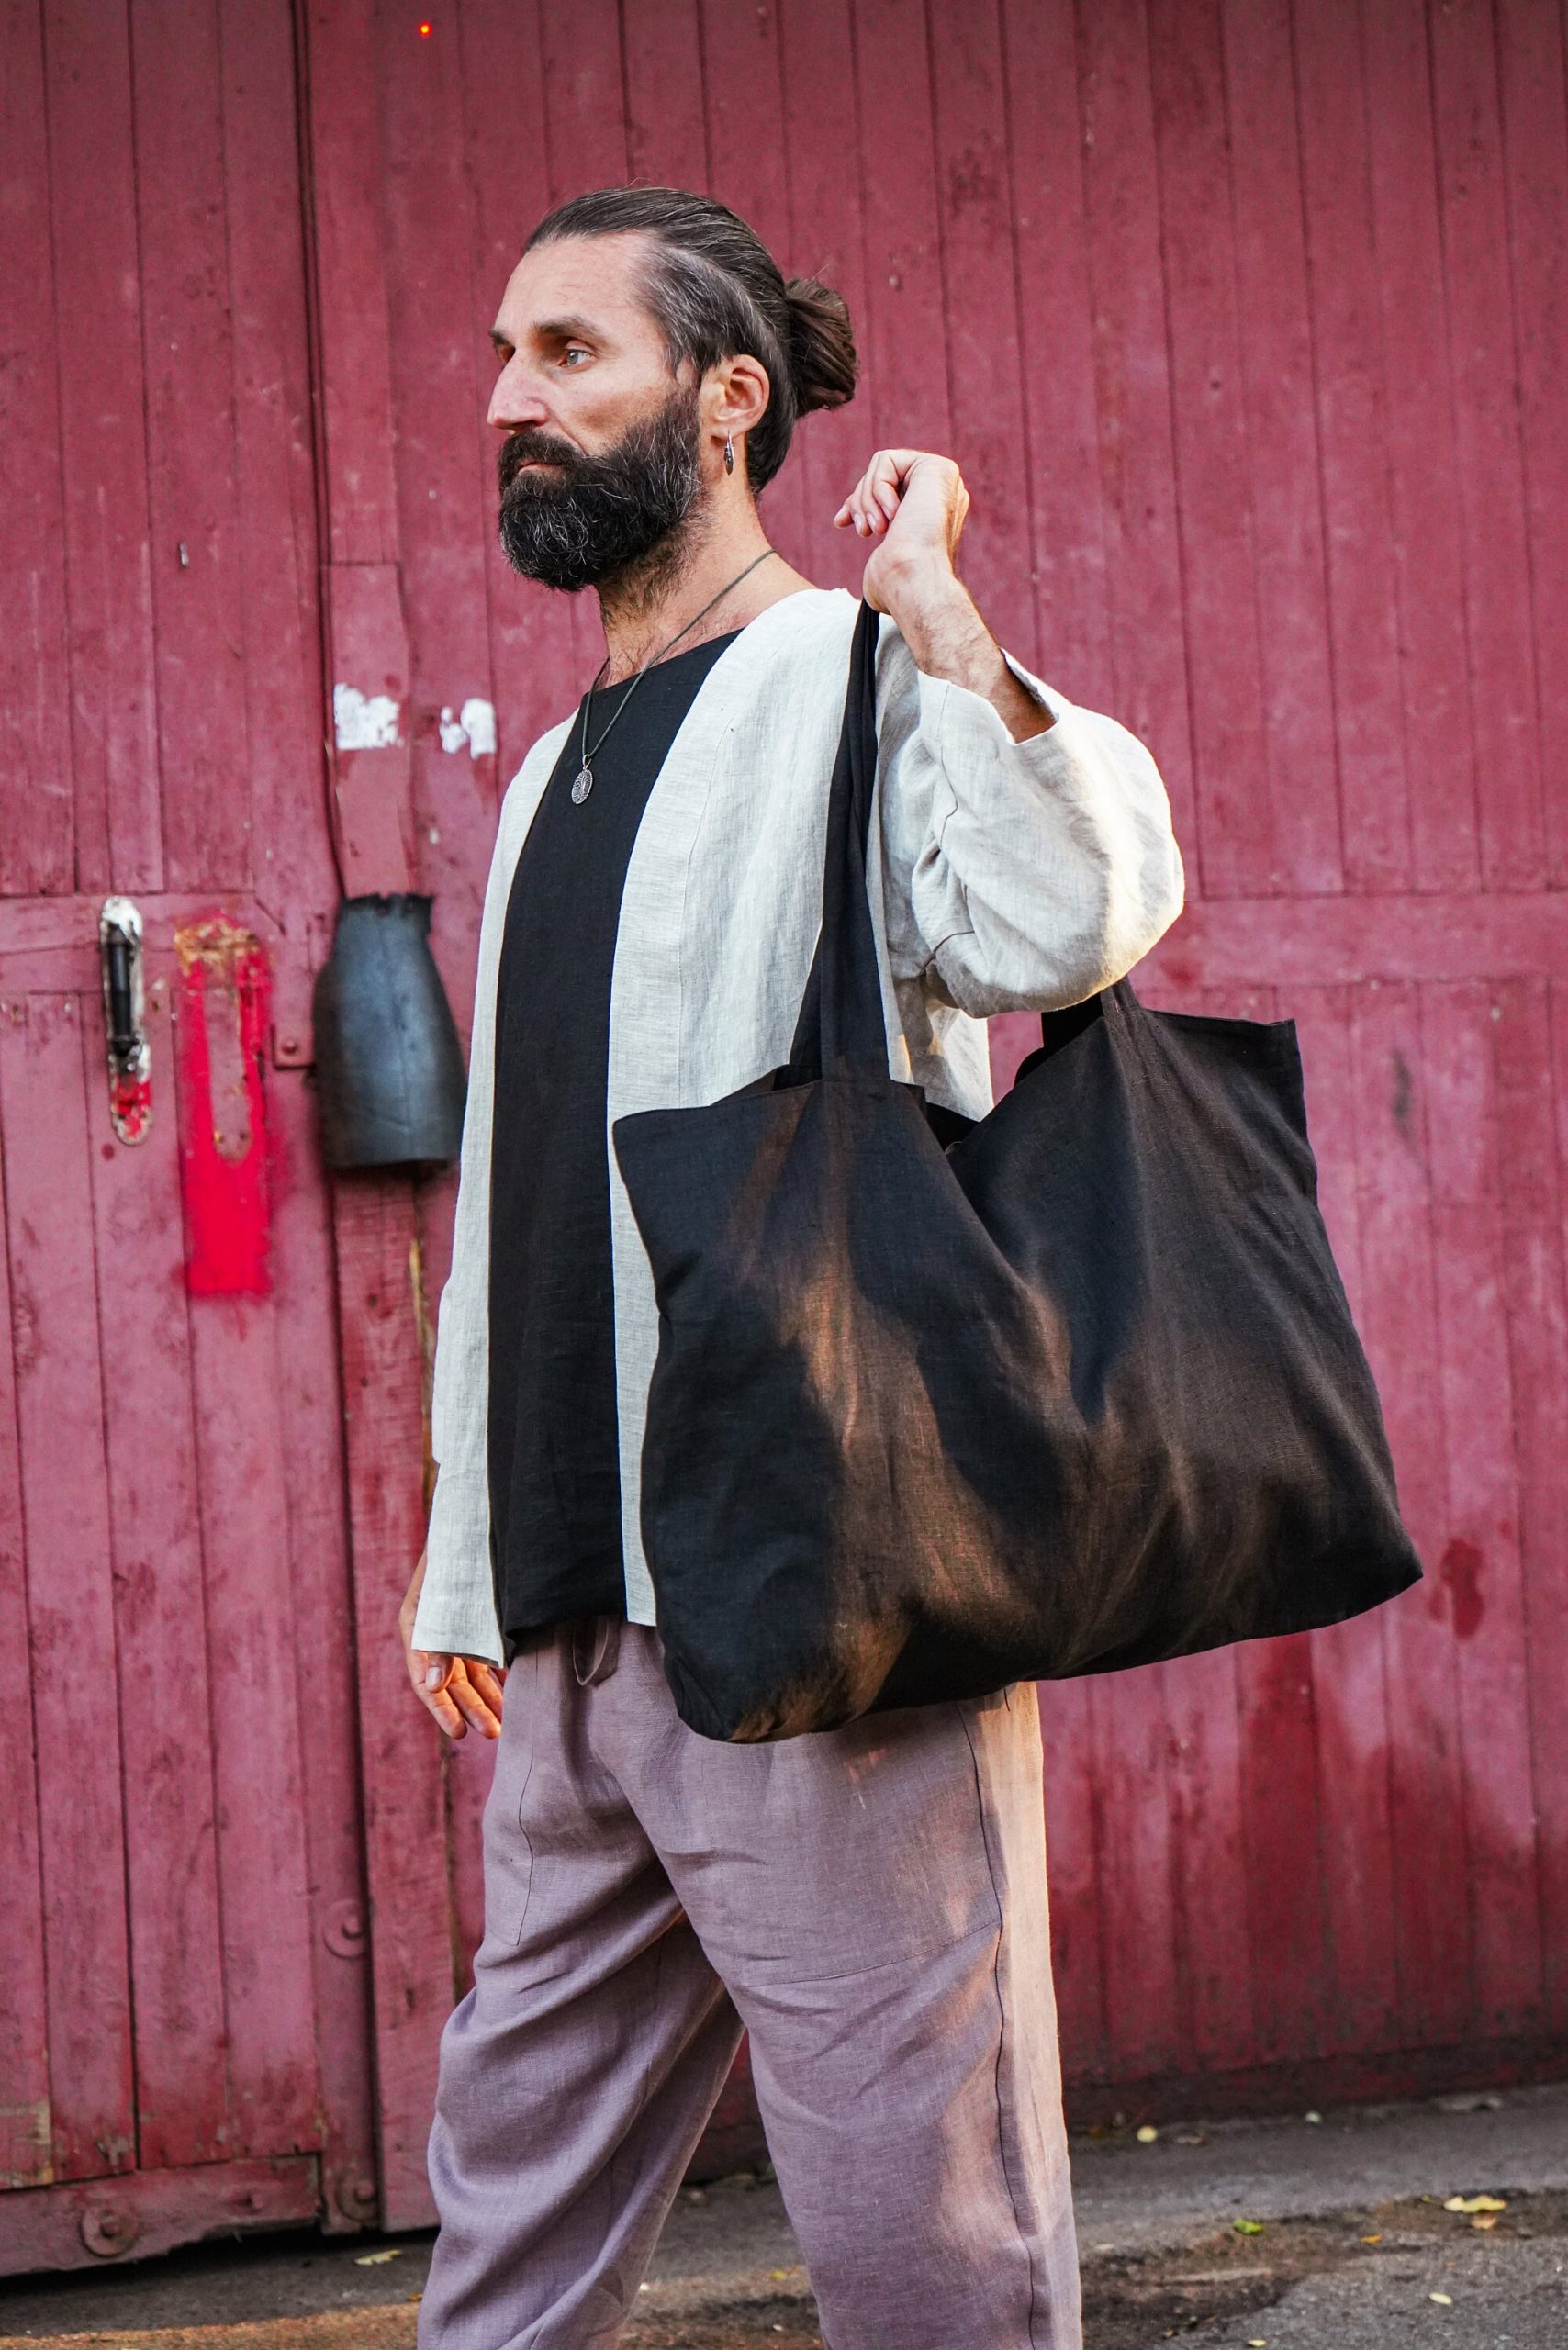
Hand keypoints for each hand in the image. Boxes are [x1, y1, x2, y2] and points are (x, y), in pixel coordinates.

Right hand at [399, 1551, 505, 1739]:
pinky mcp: (476, 1622)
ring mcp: (456, 1629)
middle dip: (471, 1711)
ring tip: (503, 1723)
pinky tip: (513, 1692)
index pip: (426, 1681)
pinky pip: (486, 1658)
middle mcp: (435, 1634)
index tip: (459, 1734)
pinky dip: (498, 1676)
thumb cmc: (455, 1553)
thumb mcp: (442, 1596)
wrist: (471, 1517)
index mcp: (417, 1627)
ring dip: (486, 1699)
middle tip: (493, 1734)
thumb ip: (436, 1643)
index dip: (442, 1710)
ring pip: (471, 1674)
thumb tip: (434, 1686)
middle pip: (451, 1684)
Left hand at [833, 449, 969, 612]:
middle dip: (861, 502)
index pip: (887, 491)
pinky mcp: (939, 468)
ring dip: (866, 499)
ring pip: (882, 466)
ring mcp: (944, 482)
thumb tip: (848, 522)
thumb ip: (878, 538)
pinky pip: (887, 460)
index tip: (840, 522)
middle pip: (883, 477)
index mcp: (931, 516)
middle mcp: (942, 496)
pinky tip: (893, 515)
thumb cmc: (895, 586)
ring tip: (876, 530)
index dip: (859, 502)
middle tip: (865, 532)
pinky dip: (877, 487)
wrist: (912, 583)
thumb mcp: (880, 558)